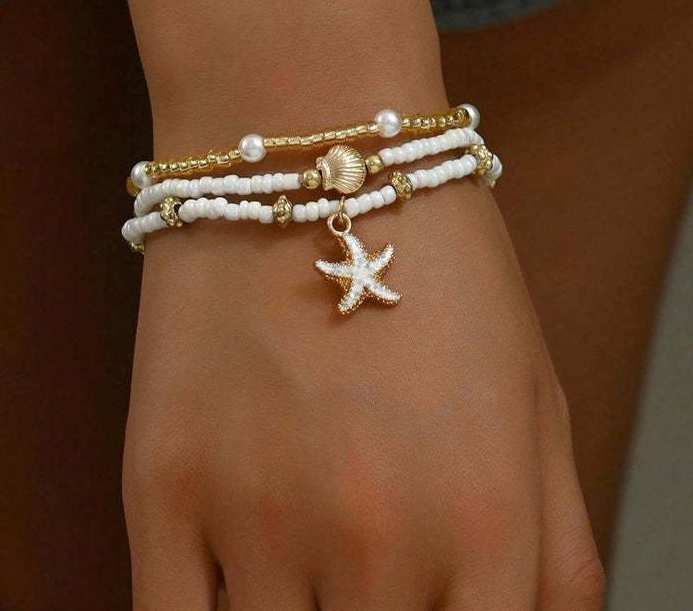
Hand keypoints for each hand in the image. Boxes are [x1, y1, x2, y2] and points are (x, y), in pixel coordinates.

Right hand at [122, 178, 604, 609]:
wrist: (310, 150)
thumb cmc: (435, 262)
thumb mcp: (538, 397)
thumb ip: (556, 551)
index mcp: (485, 519)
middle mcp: (376, 535)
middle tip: (357, 581)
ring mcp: (257, 512)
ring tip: (300, 564)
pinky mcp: (161, 483)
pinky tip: (229, 589)